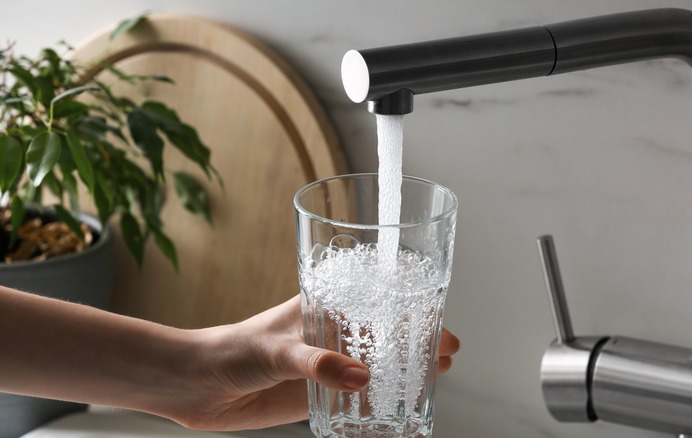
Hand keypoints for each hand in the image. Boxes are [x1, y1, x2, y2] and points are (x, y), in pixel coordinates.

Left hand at [165, 295, 459, 430]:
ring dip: (406, 369)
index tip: (438, 315)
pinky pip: (359, 398)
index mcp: (324, 306)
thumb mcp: (277, 350)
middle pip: (387, 331)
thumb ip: (318, 363)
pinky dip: (382, 401)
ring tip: (435, 375)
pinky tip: (401, 408)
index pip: (376, 297)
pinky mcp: (320, 394)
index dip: (411, 304)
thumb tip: (361, 378)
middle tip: (447, 351)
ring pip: (378, 363)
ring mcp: (329, 365)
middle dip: (419, 338)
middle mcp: (332, 333)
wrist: (199, 385)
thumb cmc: (232, 349)